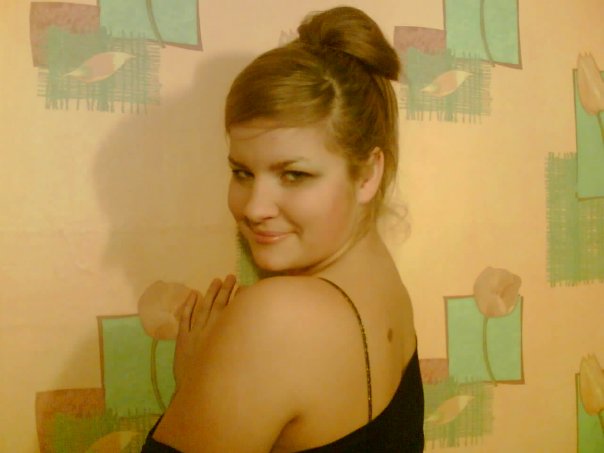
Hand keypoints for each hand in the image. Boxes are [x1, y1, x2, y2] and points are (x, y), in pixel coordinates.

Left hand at [173, 275, 236, 392]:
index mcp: (226, 335)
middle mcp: (212, 330)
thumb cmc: (223, 381)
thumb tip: (254, 330)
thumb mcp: (238, 362)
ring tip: (216, 280)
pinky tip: (193, 294)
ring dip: (210, 294)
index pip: (233, 311)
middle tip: (231, 277)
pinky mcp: (183, 339)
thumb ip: (244, 345)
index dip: (238, 298)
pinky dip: (188, 305)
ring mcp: (196, 333)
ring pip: (203, 308)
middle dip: (226, 290)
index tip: (243, 287)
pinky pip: (185, 318)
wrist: (199, 395)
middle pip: (219, 305)